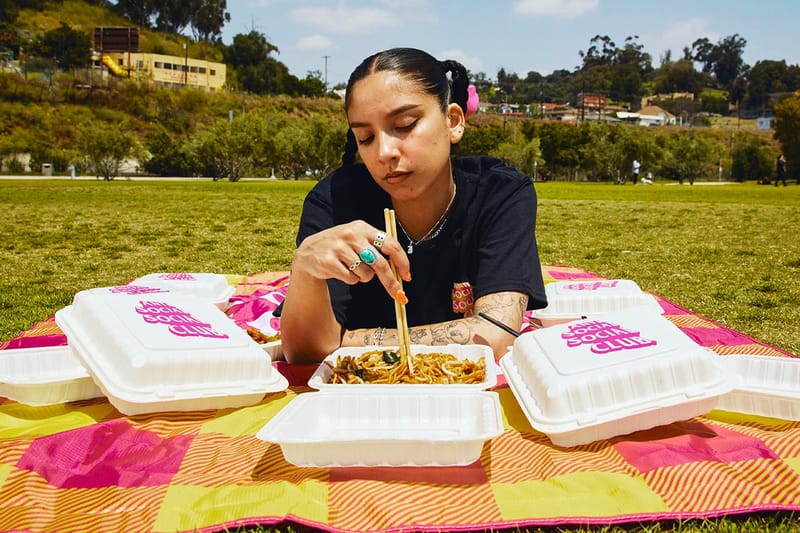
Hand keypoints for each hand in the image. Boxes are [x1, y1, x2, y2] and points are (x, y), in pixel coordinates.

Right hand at [292, 220, 410, 298]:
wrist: (309, 252)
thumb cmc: (341, 248)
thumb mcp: (358, 240)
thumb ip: (378, 251)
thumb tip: (401, 272)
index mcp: (363, 227)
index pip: (390, 244)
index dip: (402, 262)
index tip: (407, 276)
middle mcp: (351, 235)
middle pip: (380, 263)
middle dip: (390, 281)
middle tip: (397, 294)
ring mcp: (339, 247)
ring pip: (366, 274)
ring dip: (363, 277)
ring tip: (352, 268)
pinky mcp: (329, 261)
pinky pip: (351, 279)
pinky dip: (351, 280)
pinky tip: (342, 271)